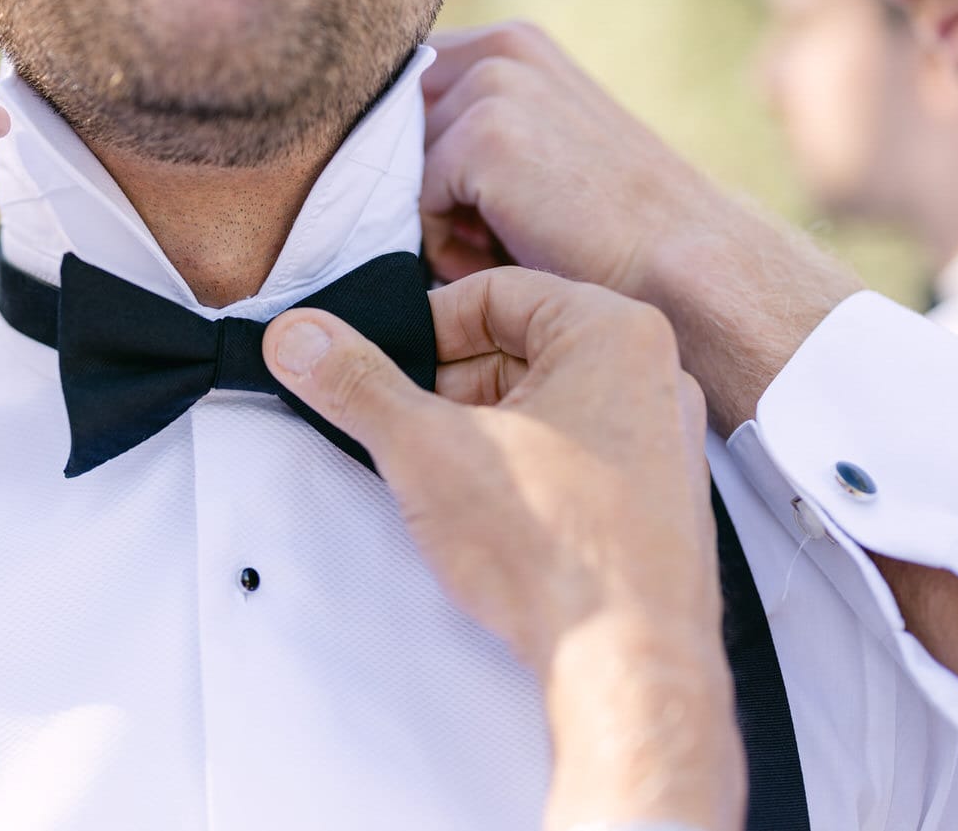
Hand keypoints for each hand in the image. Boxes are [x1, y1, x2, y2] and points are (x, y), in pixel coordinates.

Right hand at [264, 267, 743, 830]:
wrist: (628, 664)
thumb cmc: (555, 546)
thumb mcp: (425, 448)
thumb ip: (354, 383)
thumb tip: (297, 337)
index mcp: (612, 331)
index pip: (493, 292)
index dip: (422, 329)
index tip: (384, 372)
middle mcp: (652, 374)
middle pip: (517, 345)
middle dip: (448, 385)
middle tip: (404, 430)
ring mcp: (661, 439)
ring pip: (543, 402)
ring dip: (480, 429)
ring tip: (443, 480)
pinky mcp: (654, 497)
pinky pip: (574, 450)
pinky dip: (521, 466)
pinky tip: (489, 513)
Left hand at [421, 22, 860, 431]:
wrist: (681, 264)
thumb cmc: (600, 231)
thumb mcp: (531, 156)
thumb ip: (458, 134)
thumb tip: (364, 159)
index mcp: (510, 45)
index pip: (399, 92)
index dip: (402, 157)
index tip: (453, 205)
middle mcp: (499, 48)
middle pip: (386, 128)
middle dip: (414, 188)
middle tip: (481, 233)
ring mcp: (493, 85)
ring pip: (397, 167)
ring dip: (429, 219)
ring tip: (497, 244)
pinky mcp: (486, 133)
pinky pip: (413, 199)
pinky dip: (442, 242)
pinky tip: (499, 254)